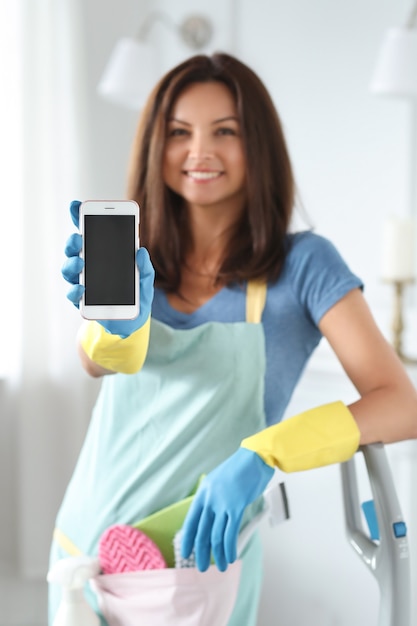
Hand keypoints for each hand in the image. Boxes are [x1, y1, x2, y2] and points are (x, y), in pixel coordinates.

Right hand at [61, 200, 153, 336]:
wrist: (132, 322)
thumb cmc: (138, 296)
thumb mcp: (145, 280)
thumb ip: (145, 267)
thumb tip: (142, 252)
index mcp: (104, 255)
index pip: (89, 233)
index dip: (80, 218)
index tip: (76, 205)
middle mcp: (90, 266)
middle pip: (75, 249)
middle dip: (73, 242)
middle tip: (78, 240)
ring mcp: (83, 282)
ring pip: (70, 269)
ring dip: (71, 265)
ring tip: (79, 264)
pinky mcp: (83, 301)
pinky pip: (73, 294)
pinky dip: (75, 290)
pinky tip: (81, 289)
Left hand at [181, 448, 273, 571]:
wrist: (254, 458)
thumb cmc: (240, 469)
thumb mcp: (218, 481)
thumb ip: (213, 497)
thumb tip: (211, 516)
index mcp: (203, 492)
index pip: (191, 521)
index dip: (188, 539)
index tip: (187, 553)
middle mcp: (209, 499)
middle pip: (202, 531)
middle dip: (202, 552)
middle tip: (202, 567)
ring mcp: (222, 503)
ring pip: (216, 535)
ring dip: (218, 554)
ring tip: (222, 567)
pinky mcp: (236, 507)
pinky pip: (230, 533)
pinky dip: (230, 548)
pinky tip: (231, 557)